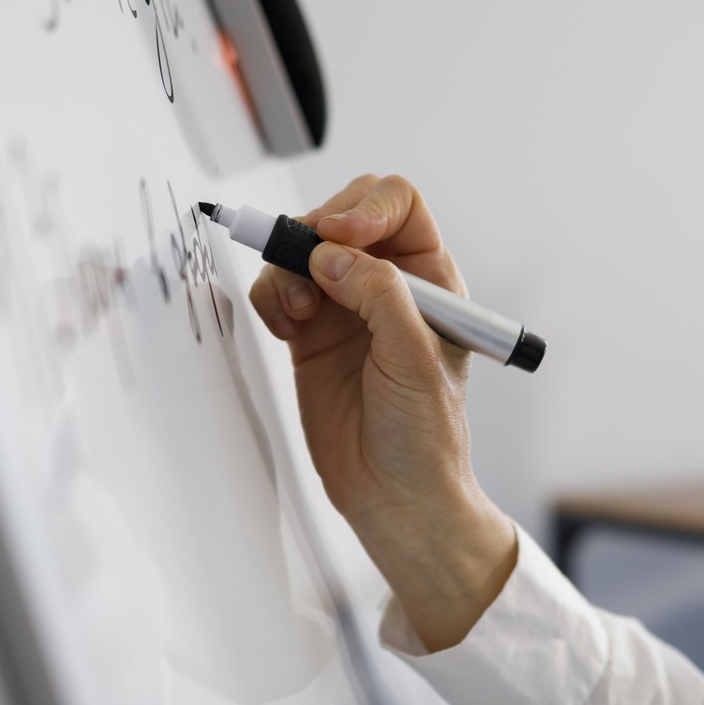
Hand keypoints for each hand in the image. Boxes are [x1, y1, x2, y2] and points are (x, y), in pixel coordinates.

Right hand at [250, 175, 515, 651]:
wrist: (393, 498)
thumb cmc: (425, 437)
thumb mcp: (416, 361)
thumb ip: (379, 297)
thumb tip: (334, 254)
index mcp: (432, 280)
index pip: (400, 206)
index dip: (366, 208)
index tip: (341, 235)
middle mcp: (389, 286)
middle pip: (344, 216)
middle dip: (316, 231)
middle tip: (306, 266)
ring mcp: (346, 308)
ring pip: (303, 251)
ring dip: (289, 268)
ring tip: (297, 314)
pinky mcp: (311, 335)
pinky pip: (279, 289)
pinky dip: (271, 296)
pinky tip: (285, 330)